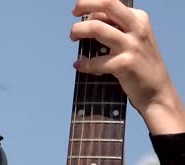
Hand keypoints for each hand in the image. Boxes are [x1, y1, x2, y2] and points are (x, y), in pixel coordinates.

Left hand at [70, 0, 184, 133]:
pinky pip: (96, 60)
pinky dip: (84, 63)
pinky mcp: (126, 64)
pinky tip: (79, 65)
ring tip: (73, 38)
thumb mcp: (133, 39)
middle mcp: (137, 28)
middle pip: (108, 4)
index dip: (90, 4)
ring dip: (78, 31)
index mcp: (139, 19)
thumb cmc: (139, 64)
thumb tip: (88, 20)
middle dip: (85, 4)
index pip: (110, 3)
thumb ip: (115, 28)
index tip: (77, 11)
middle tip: (73, 14)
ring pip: (97, 28)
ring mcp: (132, 46)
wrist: (156, 91)